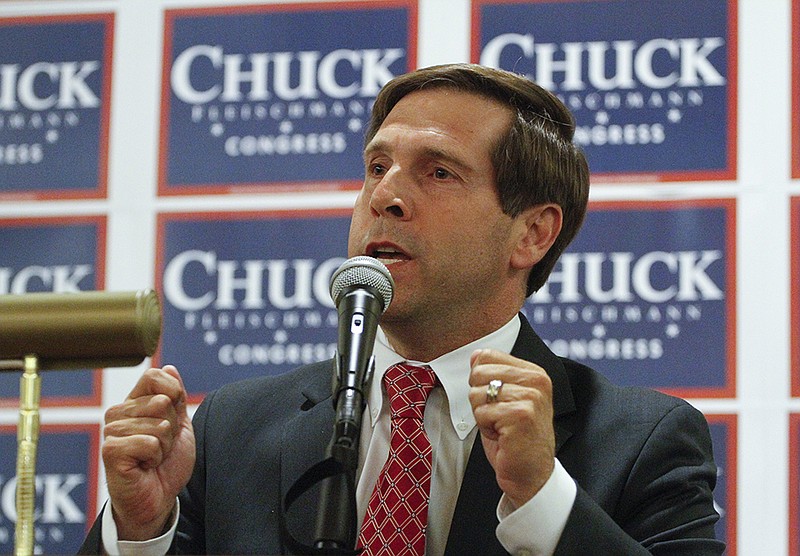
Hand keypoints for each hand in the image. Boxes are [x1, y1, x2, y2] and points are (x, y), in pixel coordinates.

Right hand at [101, 365, 195, 540]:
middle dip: (172, 428)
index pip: (154, 376)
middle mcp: (118, 413)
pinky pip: (148, 442)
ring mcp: (111, 431)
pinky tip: (144, 467)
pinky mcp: (110, 451)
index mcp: (133, 403)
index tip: (172, 419)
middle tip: (160, 446)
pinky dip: (155, 457)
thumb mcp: (179, 425)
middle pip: (161, 400)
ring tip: (152, 458)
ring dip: (164, 446)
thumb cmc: (167, 464)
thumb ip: (175, 396)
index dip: (174, 395)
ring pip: (158, 424)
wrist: (158, 499)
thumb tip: (168, 367)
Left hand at [468, 349, 554, 507]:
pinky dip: (486, 428)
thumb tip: (475, 355)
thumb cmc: (516, 438)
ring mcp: (531, 398)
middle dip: (480, 399)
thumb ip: (493, 374)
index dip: (481, 381)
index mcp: (533, 373)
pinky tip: (503, 436)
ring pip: (477, 394)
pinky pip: (481, 413)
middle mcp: (536, 381)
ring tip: (501, 427)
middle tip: (499, 417)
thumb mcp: (505, 399)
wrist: (530, 473)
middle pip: (478, 373)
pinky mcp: (521, 415)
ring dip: (483, 415)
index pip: (487, 355)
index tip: (498, 400)